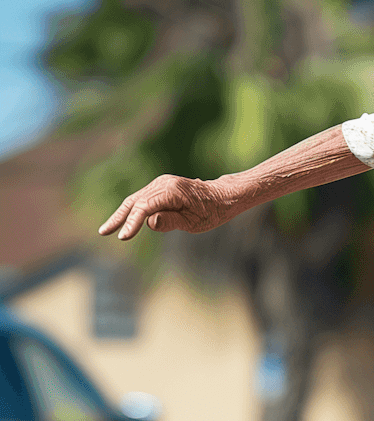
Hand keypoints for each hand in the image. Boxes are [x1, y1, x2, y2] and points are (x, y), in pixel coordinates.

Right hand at [99, 175, 236, 241]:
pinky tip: (123, 221)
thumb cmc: (211, 212)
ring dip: (121, 214)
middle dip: (118, 218)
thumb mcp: (194, 222)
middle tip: (104, 232)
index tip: (123, 237)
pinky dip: (131, 210)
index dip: (132, 223)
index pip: (143, 208)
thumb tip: (149, 222)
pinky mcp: (160, 187)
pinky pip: (142, 199)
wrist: (222, 196)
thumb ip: (171, 221)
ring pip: (135, 199)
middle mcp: (162, 184)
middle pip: (134, 202)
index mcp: (171, 192)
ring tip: (107, 229)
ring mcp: (160, 184)